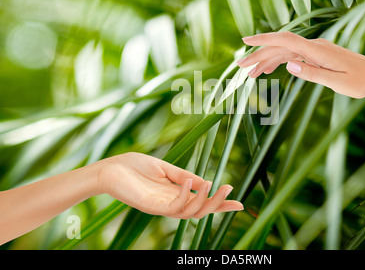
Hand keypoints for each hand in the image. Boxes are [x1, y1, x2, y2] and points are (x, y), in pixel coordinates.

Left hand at [96, 152, 243, 218]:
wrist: (109, 169)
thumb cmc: (134, 167)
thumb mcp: (164, 168)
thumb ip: (183, 176)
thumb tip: (205, 181)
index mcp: (175, 194)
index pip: (202, 202)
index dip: (220, 203)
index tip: (240, 202)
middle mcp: (170, 204)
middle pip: (201, 211)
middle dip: (219, 204)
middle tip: (233, 192)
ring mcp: (161, 207)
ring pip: (191, 212)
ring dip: (206, 200)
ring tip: (217, 185)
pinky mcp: (151, 206)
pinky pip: (174, 206)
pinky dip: (186, 195)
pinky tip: (192, 181)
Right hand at [237, 31, 364, 98]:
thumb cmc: (360, 81)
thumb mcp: (338, 82)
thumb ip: (313, 73)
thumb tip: (288, 65)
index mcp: (317, 51)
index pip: (285, 40)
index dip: (264, 40)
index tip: (246, 41)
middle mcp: (314, 46)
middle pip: (280, 47)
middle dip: (259, 55)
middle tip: (241, 68)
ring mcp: (315, 50)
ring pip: (285, 52)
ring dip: (267, 60)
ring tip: (251, 73)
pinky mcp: (316, 55)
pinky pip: (293, 56)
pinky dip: (279, 61)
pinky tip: (270, 69)